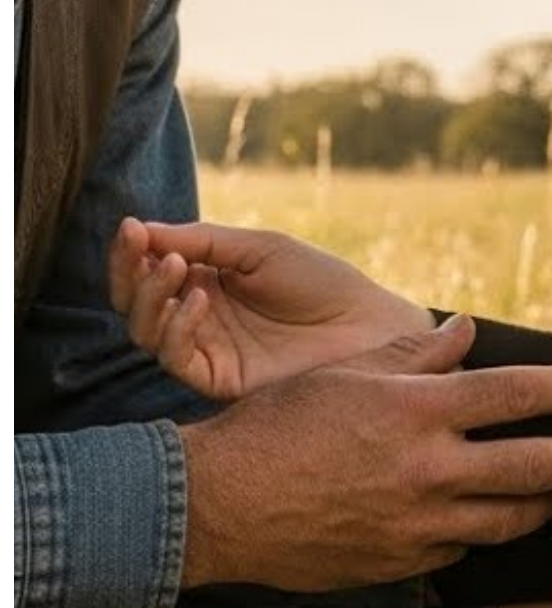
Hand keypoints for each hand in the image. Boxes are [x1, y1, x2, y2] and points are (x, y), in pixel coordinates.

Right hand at [110, 217, 433, 397]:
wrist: (366, 323)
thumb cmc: (321, 280)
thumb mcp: (259, 249)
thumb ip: (203, 241)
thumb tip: (140, 229)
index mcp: (206, 281)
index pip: (149, 269)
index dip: (132, 251)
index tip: (130, 227)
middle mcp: (199, 318)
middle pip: (135, 303)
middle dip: (129, 273)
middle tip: (141, 247)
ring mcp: (207, 350)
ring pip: (145, 332)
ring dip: (151, 297)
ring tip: (178, 268)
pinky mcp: (219, 380)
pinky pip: (176, 359)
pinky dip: (177, 327)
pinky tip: (199, 300)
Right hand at [178, 313, 551, 590]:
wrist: (221, 505)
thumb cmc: (280, 424)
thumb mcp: (348, 372)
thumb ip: (416, 354)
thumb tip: (467, 330)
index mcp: (418, 411)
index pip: (514, 395)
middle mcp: (429, 470)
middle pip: (533, 466)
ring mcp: (418, 524)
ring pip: (508, 518)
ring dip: (545, 504)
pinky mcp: (402, 563)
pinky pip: (464, 548)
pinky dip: (488, 533)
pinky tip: (499, 522)